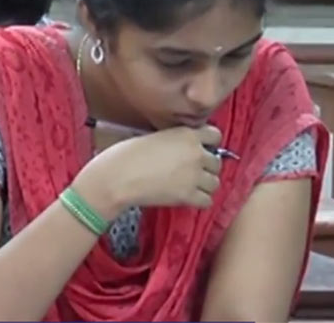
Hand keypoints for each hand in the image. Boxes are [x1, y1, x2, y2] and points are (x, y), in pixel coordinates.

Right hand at [72, 125, 221, 219]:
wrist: (117, 178)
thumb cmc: (126, 154)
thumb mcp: (154, 136)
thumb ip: (175, 140)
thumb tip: (182, 149)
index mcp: (187, 134)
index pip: (215, 135)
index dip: (208, 143)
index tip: (199, 149)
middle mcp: (196, 153)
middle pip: (217, 162)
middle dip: (205, 167)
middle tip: (189, 171)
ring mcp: (194, 176)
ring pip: (215, 182)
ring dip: (204, 184)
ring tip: (188, 185)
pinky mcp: (188, 196)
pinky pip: (207, 200)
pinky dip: (199, 200)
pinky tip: (186, 197)